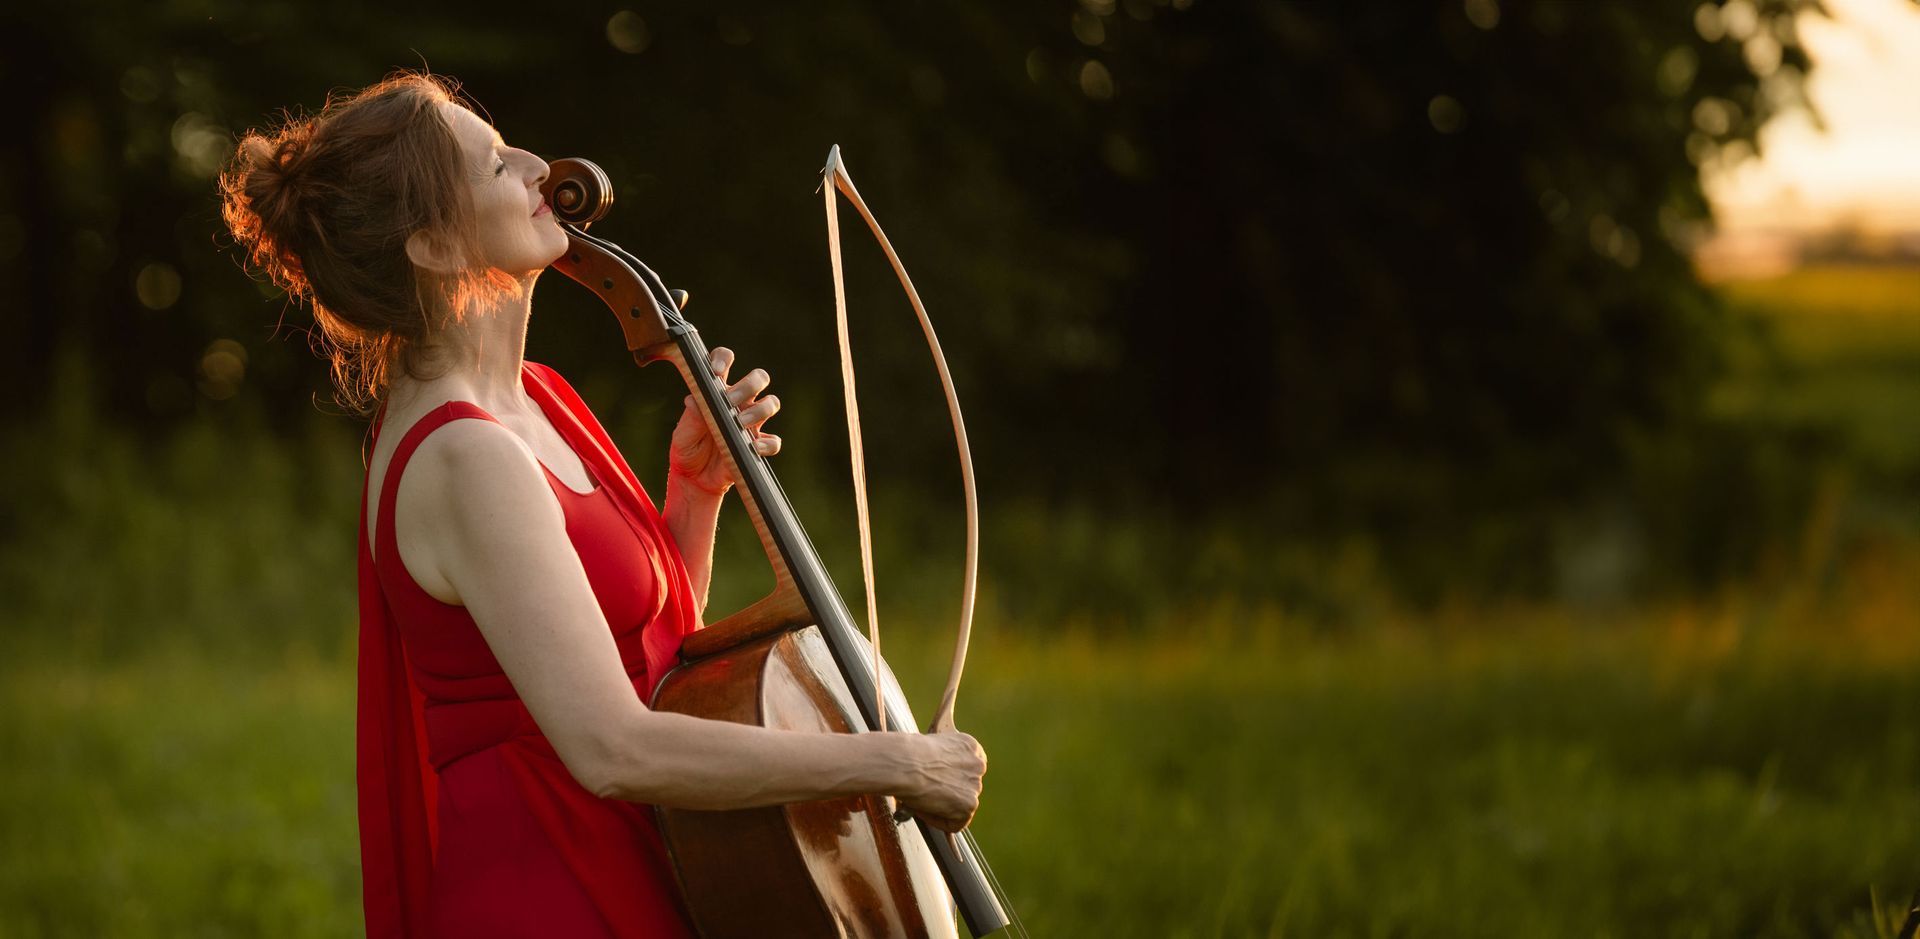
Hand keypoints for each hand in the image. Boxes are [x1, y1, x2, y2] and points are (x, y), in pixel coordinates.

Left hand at [669, 346, 781, 494]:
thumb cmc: (687, 450)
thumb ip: (690, 417)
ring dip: (760, 409)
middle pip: (758, 378)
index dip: (723, 358)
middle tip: (731, 400)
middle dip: (750, 384)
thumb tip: (694, 399)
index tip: (716, 371)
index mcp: (717, 392)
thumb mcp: (682, 434)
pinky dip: (766, 444)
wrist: (694, 481)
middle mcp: (738, 403)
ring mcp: (751, 423)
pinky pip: (773, 441)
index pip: (724, 361)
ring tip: (740, 423)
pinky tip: (752, 448)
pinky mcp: (757, 446)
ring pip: (771, 403)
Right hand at [895, 732, 986, 832]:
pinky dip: (936, 820)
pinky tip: (922, 808)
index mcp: (970, 746)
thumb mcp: (929, 745)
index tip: (935, 781)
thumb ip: (941, 759)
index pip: (967, 767)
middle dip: (947, 793)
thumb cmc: (907, 753)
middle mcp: (977, 765)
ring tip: (919, 801)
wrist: (904, 763)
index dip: (951, 777)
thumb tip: (933, 772)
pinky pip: (954, 823)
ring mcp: (975, 786)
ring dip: (940, 807)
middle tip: (926, 794)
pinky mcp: (969, 805)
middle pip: (965, 787)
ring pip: (959, 806)